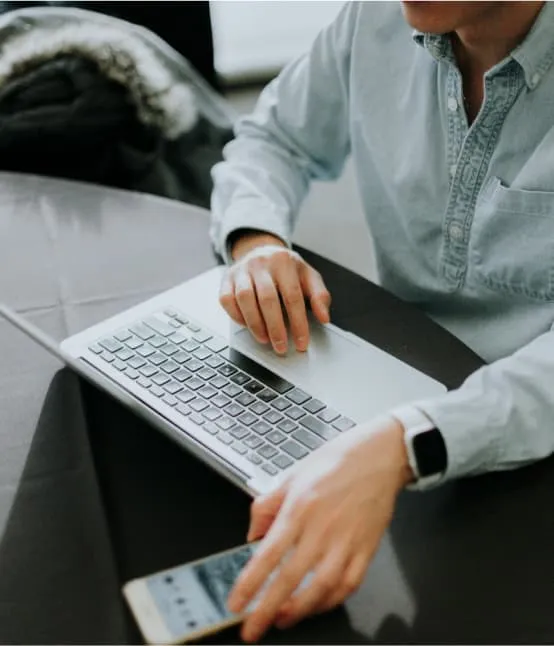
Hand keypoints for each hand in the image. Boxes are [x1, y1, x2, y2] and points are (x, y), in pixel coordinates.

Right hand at [219, 232, 330, 354]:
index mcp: (284, 262)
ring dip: (255, 324)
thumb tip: (324, 317)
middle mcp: (261, 264)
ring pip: (244, 298)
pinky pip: (227, 299)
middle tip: (281, 347)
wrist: (260, 249)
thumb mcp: (308, 276)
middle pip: (267, 299)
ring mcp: (241, 270)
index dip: (298, 323)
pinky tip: (247, 326)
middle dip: (275, 328)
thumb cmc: (286, 268)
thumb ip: (319, 295)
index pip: (292, 296)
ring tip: (264, 339)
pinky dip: (236, 316)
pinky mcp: (227, 279)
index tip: (301, 343)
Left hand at [227, 417, 412, 641]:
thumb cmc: (337, 460)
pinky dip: (331, 601)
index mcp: (299, 507)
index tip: (236, 603)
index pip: (268, 554)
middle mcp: (322, 527)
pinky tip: (317, 605)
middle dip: (267, 609)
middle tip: (252, 630)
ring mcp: (347, 541)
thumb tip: (253, 534)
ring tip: (281, 620)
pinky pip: (349, 584)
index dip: (250, 583)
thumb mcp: (293, 474)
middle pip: (290, 578)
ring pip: (321, 588)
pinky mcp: (367, 548)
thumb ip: (268, 505)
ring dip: (299, 611)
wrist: (380, 454)